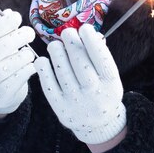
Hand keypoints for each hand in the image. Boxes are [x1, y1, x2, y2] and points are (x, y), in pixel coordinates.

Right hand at [0, 9, 35, 114]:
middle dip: (16, 38)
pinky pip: (19, 77)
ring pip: (9, 65)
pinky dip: (28, 68)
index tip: (17, 17)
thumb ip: (0, 30)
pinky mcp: (2, 94)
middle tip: (29, 33)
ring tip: (28, 53)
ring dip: (24, 54)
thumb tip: (9, 14)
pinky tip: (29, 65)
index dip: (2, 25)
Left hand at [35, 25, 125, 144]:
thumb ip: (100, 55)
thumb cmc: (102, 90)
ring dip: (57, 54)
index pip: (101, 59)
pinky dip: (44, 70)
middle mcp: (95, 94)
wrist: (97, 125)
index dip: (92, 41)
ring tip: (54, 45)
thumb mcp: (109, 75)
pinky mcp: (60, 109)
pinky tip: (42, 60)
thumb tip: (88, 32)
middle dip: (72, 43)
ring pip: (63, 72)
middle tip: (66, 32)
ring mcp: (77, 102)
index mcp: (111, 84)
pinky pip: (49, 86)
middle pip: (81, 63)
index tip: (84, 28)